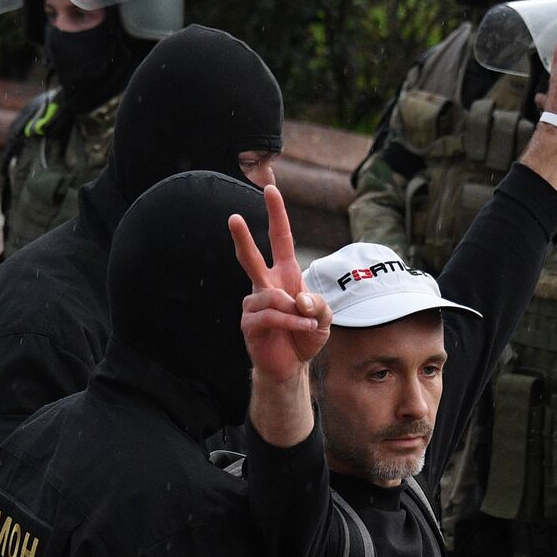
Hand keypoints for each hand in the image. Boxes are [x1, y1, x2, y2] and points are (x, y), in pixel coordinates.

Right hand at [228, 185, 332, 383]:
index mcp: (285, 275)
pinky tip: (303, 328)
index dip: (276, 215)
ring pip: (272, 296)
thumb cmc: (305, 336)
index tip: (271, 190)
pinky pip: (271, 315)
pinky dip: (291, 322)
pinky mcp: (250, 324)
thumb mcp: (324, 318)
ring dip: (295, 311)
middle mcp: (265, 285)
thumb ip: (318, 304)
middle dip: (242, 237)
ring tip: (306, 323)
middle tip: (233, 217)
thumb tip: (298, 298)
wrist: (291, 366)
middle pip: (250, 257)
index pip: (280, 239)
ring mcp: (254, 304)